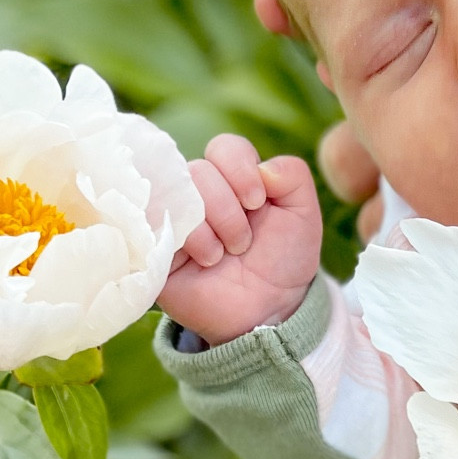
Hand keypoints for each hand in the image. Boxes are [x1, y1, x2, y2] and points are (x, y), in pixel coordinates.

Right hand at [156, 133, 323, 345]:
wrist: (267, 310)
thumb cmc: (283, 260)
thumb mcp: (303, 215)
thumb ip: (293, 176)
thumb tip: (264, 167)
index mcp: (233, 178)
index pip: (224, 148)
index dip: (240, 169)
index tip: (258, 202)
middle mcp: (200, 191)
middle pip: (199, 171)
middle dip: (227, 209)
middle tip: (243, 244)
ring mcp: (175, 215)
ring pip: (177, 193)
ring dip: (209, 228)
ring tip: (222, 257)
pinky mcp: (156, 243)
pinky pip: (154, 221)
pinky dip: (186, 238)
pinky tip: (203, 260)